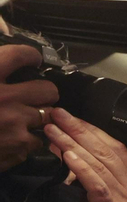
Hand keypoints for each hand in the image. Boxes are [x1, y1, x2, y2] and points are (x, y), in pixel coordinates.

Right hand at [0, 43, 56, 171]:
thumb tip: (2, 57)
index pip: (20, 55)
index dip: (30, 56)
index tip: (33, 60)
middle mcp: (5, 97)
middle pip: (48, 90)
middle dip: (43, 92)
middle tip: (33, 95)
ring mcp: (14, 123)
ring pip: (46, 116)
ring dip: (37, 117)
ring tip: (21, 118)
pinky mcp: (17, 147)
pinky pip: (35, 140)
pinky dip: (26, 140)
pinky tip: (11, 137)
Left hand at [48, 109, 126, 201]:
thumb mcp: (99, 190)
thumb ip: (90, 168)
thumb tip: (65, 143)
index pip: (117, 148)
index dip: (93, 130)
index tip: (71, 117)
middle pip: (108, 151)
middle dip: (80, 130)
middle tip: (58, 115)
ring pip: (99, 164)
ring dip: (73, 144)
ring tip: (52, 131)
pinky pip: (95, 183)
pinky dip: (80, 167)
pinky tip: (67, 154)